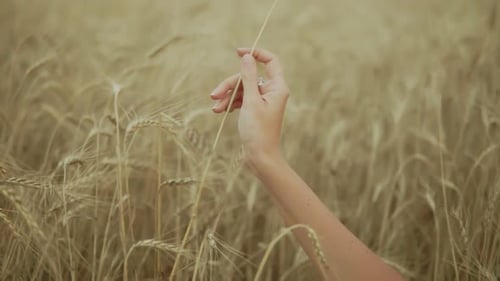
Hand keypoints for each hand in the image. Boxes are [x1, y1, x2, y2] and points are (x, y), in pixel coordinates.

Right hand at [210, 48, 289, 163]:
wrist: (260, 157)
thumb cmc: (258, 131)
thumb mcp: (250, 101)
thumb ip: (248, 77)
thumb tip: (247, 57)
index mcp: (277, 87)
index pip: (270, 61)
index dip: (256, 54)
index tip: (238, 52)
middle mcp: (272, 92)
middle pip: (249, 77)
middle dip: (230, 85)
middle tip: (214, 95)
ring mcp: (263, 101)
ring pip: (242, 89)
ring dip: (227, 96)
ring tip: (215, 108)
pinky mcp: (255, 110)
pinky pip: (241, 99)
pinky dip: (230, 103)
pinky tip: (220, 111)